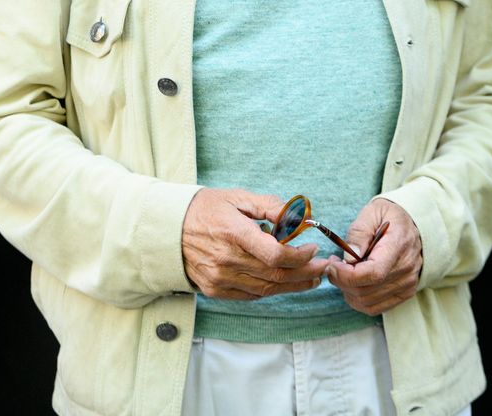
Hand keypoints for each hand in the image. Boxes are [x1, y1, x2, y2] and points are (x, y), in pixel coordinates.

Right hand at [181, 187, 329, 299]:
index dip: (300, 255)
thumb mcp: (238, 197)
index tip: (313, 247)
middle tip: (323, 267)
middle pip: (275, 275)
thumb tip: (299, 216)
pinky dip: (271, 290)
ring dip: (293, 285)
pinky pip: (251, 295)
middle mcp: (227, 260)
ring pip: (266, 289)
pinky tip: (285, 283)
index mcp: (234, 233)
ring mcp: (220, 278)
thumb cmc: (206, 208)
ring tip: (312, 278)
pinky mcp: (215, 290)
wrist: (168, 229)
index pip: (275, 254)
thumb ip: (270, 206)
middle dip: (305, 273)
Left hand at [325, 199, 421, 315]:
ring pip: (367, 302)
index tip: (332, 265)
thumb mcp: (372, 211)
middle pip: (367, 290)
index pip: (374, 273)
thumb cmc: (390, 215)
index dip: (347, 275)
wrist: (413, 224)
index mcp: (399, 245)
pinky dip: (357, 300)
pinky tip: (352, 282)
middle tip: (332, 265)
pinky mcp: (404, 293)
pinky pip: (375, 308)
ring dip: (347, 291)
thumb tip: (348, 257)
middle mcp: (406, 269)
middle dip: (341, 281)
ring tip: (341, 271)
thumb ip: (359, 232)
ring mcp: (407, 284)